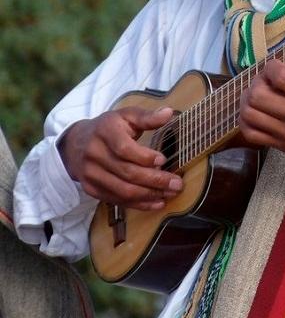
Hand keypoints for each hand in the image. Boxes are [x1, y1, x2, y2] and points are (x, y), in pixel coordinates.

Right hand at [59, 106, 183, 210]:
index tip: (163, 160)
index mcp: (105, 132)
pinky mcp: (91, 189)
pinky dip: (139, 204)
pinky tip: (156, 202)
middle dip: (155, 180)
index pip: (124, 149)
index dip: (144, 157)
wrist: (76, 143)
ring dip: (149, 195)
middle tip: (176, 184)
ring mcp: (91, 174)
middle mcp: (95, 154)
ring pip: (123, 190)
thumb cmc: (109, 127)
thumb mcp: (126, 115)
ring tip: (170, 194)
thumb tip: (168, 113)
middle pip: (126, 172)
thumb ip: (147, 116)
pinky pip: (117, 200)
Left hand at [239, 60, 284, 170]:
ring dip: (248, 99)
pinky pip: (251, 134)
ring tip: (259, 93)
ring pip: (249, 114)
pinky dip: (246, 120)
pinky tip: (256, 111)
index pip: (281, 77)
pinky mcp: (282, 146)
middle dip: (257, 81)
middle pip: (258, 96)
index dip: (272, 66)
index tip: (278, 65)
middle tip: (266, 79)